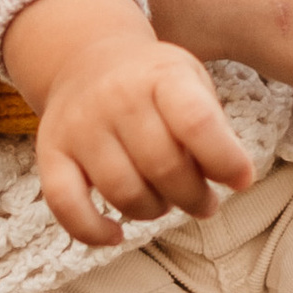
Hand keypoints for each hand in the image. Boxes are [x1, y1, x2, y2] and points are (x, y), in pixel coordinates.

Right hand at [1, 0, 258, 248]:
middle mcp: (116, 98)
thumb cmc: (153, 83)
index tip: (242, 180)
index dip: (226, 160)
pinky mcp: (51, 153)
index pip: (196, 123)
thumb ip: (212, 127)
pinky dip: (92, 231)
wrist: (86, 58)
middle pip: (163, 166)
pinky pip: (66, 205)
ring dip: (154, 210)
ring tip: (166, 202)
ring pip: (122, 192)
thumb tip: (236, 178)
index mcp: (161, 76)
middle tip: (205, 202)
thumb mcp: (191, 82)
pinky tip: (116, 234)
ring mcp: (79, 126)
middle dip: (194, 196)